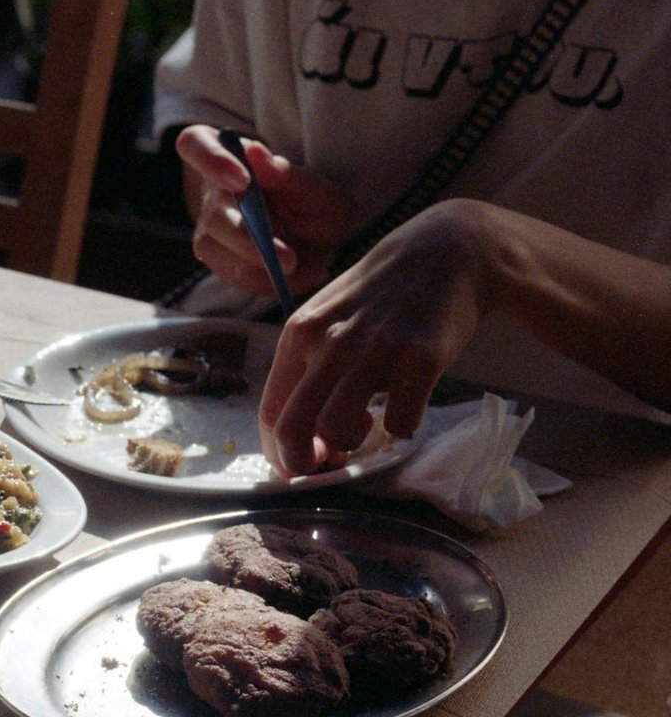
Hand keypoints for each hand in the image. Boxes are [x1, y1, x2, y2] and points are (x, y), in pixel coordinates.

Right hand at [176, 126, 355, 295]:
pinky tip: (295, 278)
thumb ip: (291, 176)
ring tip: (301, 270)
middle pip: (213, 214)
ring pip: (214, 248)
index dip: (210, 160)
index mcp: (228, 157)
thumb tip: (256, 153)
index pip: (195, 144)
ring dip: (257, 266)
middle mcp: (211, 193)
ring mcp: (209, 229)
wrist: (320, 239)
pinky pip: (230, 274)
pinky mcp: (216, 260)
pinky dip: (263, 280)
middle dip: (247, 239)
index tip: (242, 180)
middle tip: (287, 259)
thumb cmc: (314, 205)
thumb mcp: (319, 189)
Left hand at [258, 201, 498, 475]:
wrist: (447, 251)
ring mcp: (373, 349)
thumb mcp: (329, 318)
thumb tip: (302, 429)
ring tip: (368, 427)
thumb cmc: (382, 295)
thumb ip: (311, 365)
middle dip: (304, 462)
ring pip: (338, 428)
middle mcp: (329, 342)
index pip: (270, 411)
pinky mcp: (419, 356)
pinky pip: (400, 420)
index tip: (297, 465)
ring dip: (353, 443)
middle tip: (328, 464)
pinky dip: (402, 429)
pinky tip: (406, 411)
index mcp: (300, 334)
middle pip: (294, 427)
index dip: (279, 450)